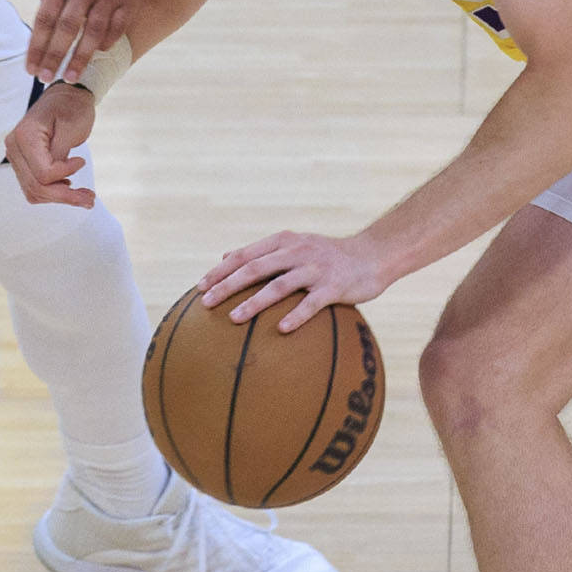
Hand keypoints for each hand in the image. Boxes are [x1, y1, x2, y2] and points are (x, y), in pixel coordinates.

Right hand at [5, 83, 98, 206]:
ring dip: (59, 197)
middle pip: (36, 187)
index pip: (43, 173)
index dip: (65, 174)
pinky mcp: (23, 162)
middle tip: (90, 199)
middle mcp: (14, 147)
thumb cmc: (72, 107)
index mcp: (25, 136)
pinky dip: (52, 192)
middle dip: (65, 196)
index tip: (81, 161)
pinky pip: (34, 186)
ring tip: (84, 196)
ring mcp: (16, 156)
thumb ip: (60, 154)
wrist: (66, 96)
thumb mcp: (72, 128)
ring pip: (33, 191)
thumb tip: (57, 180)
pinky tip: (68, 187)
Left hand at [28, 0, 138, 81]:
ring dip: (81, 57)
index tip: (31, 69)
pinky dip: (106, 42)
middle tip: (46, 79)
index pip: (45, 20)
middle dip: (55, 57)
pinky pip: (118, 26)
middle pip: (67, 28)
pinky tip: (96, 53)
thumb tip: (41, 32)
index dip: (37, 47)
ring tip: (70, 77)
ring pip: (93, 31)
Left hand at [201, 230, 391, 331]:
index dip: (220, 270)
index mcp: (284, 242)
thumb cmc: (328, 256)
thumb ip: (262, 252)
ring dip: (254, 302)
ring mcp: (316, 268)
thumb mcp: (295, 246)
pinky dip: (296, 316)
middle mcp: (297, 251)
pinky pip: (312, 303)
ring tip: (233, 319)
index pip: (245, 255)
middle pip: (255, 268)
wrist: (373, 255)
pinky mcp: (335, 286)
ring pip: (279, 285)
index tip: (199, 287)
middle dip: (228, 285)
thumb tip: (225, 257)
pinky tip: (280, 330)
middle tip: (206, 303)